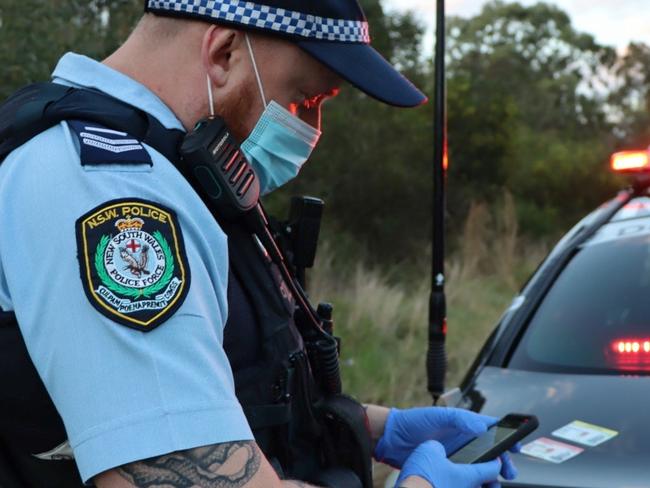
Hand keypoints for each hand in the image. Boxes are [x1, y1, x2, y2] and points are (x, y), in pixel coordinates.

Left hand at [374, 406, 517, 480]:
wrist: (393, 440)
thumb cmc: (413, 422)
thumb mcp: (437, 416)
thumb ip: (459, 419)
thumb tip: (481, 427)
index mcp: (464, 424)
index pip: (491, 429)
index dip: (507, 436)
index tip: (518, 447)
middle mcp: (464, 440)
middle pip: (491, 452)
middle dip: (503, 462)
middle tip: (509, 472)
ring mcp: (457, 455)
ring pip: (481, 467)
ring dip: (490, 476)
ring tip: (494, 484)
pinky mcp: (448, 469)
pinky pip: (467, 478)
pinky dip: (475, 484)